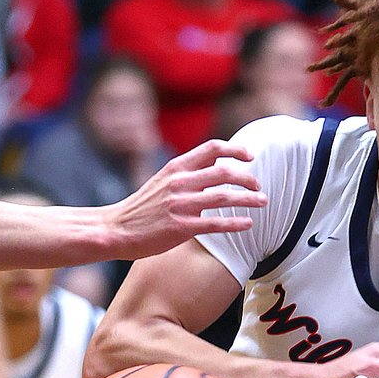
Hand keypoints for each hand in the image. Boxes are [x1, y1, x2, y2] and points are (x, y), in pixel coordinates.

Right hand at [106, 139, 267, 260]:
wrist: (115, 228)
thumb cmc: (143, 207)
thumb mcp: (163, 180)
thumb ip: (188, 173)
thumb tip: (216, 165)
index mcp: (176, 168)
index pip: (212, 149)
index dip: (235, 150)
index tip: (250, 156)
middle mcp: (180, 182)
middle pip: (225, 172)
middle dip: (248, 178)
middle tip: (259, 187)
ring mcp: (180, 204)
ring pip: (224, 196)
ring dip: (248, 199)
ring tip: (263, 202)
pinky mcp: (181, 227)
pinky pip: (216, 223)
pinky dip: (236, 222)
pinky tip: (248, 223)